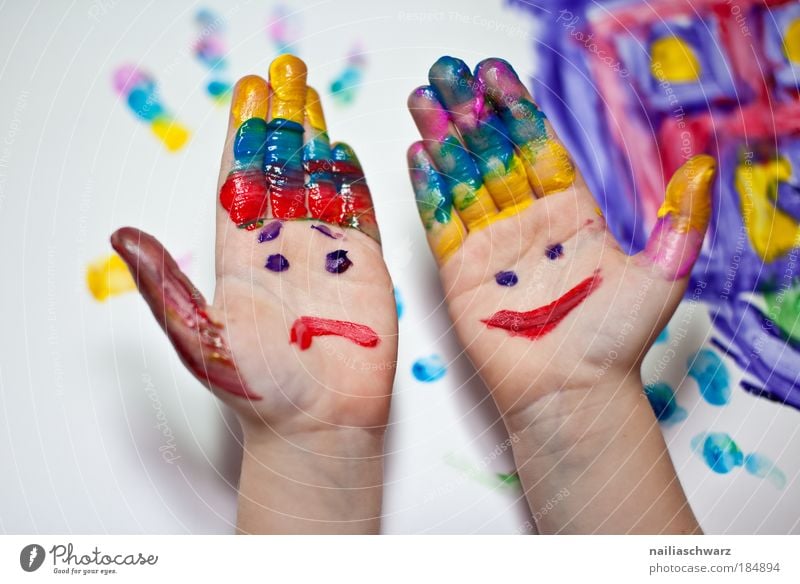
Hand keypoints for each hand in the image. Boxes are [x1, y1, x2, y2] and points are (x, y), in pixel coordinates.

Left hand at [113, 55, 396, 532]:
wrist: (317, 425)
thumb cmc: (259, 391)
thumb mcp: (200, 338)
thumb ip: (166, 285)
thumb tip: (121, 234)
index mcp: (240, 256)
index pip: (241, 182)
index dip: (244, 136)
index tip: (247, 92)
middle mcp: (281, 247)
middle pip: (282, 171)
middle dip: (282, 122)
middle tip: (283, 73)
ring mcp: (325, 255)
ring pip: (319, 183)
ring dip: (315, 140)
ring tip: (312, 95)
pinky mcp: (363, 268)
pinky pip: (358, 214)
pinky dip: (353, 181)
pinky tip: (344, 150)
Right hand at [406, 56, 712, 532]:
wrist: (570, 392)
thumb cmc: (614, 340)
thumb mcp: (661, 274)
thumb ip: (680, 217)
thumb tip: (704, 163)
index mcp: (572, 213)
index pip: (538, 147)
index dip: (516, 110)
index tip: (495, 74)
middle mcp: (528, 223)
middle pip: (493, 154)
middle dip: (469, 112)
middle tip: (446, 72)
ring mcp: (492, 246)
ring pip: (463, 180)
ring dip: (443, 138)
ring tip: (424, 98)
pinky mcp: (461, 273)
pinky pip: (442, 222)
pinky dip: (429, 189)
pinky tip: (418, 153)